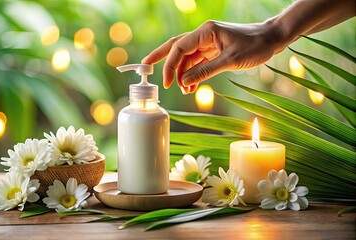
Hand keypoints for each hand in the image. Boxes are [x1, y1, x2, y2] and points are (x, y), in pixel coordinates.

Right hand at [142, 20, 284, 93]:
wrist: (272, 39)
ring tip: (183, 89)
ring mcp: (208, 42)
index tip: (167, 82)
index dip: (170, 65)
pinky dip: (192, 74)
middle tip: (145, 66)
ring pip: (187, 57)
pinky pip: (197, 62)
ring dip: (182, 73)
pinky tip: (191, 86)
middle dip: (161, 58)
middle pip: (176, 47)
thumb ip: (205, 71)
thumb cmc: (255, 45)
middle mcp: (204, 35)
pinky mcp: (213, 50)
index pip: (179, 48)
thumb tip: (184, 82)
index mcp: (206, 32)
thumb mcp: (230, 60)